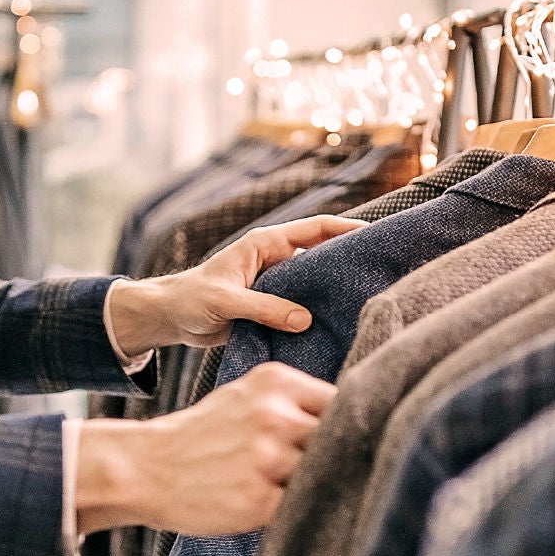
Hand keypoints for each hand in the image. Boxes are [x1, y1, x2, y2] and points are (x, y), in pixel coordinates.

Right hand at [74, 363, 336, 535]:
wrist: (145, 468)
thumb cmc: (205, 435)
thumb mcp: (247, 397)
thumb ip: (295, 403)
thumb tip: (357, 422)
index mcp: (276, 381)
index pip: (342, 402)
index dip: (347, 425)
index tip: (343, 441)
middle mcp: (274, 415)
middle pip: (339, 439)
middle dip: (335, 456)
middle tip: (330, 469)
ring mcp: (266, 459)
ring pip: (322, 474)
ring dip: (315, 486)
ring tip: (289, 488)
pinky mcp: (257, 501)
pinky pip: (301, 507)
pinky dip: (298, 511)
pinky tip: (278, 506)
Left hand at [106, 215, 368, 354]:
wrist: (170, 318)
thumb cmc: (191, 299)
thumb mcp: (226, 302)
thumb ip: (263, 308)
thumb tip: (305, 319)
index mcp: (266, 245)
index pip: (315, 229)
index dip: (345, 229)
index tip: (374, 234)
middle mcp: (276, 260)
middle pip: (322, 255)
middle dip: (349, 259)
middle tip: (383, 269)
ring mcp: (277, 284)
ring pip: (315, 283)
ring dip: (336, 290)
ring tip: (370, 298)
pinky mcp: (273, 307)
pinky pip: (304, 307)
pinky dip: (320, 314)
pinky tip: (340, 326)